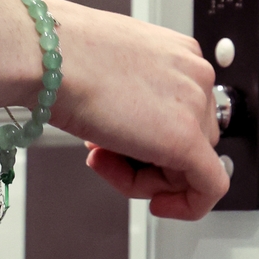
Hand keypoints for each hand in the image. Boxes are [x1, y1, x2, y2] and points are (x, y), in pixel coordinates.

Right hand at [46, 0, 229, 218]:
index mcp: (181, 53)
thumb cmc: (65, 58)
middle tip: (106, 156)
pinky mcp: (186, 140)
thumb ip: (135, 93)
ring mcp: (195, 105)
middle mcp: (197, 74)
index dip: (151, 136)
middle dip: (147, 158)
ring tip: (101, 158)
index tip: (127, 147)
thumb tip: (132, 123)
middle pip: (192, 138)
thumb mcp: (112, 69)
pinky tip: (157, 205)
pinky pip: (208, 187)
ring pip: (191, 164)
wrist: (50, 59)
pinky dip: (187, 205)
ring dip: (144, 176)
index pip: (185, 111)